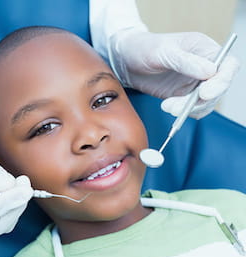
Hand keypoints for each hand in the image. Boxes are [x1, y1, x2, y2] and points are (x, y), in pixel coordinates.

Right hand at [0, 109, 33, 234]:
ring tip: (18, 181)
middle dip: (14, 205)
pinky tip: (12, 184)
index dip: (6, 202)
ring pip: (2, 222)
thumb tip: (9, 185)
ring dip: (16, 204)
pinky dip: (13, 201)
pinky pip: (3, 213)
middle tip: (24, 183)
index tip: (24, 187)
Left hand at [109, 29, 239, 118]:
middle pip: (218, 88)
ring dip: (189, 109)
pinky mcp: (183, 95)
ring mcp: (194, 82)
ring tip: (167, 106)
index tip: (205, 93)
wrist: (125, 60)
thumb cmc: (143, 48)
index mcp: (204, 49)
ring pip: (205, 102)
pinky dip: (184, 112)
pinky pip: (192, 108)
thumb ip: (186, 61)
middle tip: (177, 106)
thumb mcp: (163, 51)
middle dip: (200, 100)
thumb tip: (211, 71)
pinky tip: (168, 107)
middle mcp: (204, 66)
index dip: (222, 81)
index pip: (228, 65)